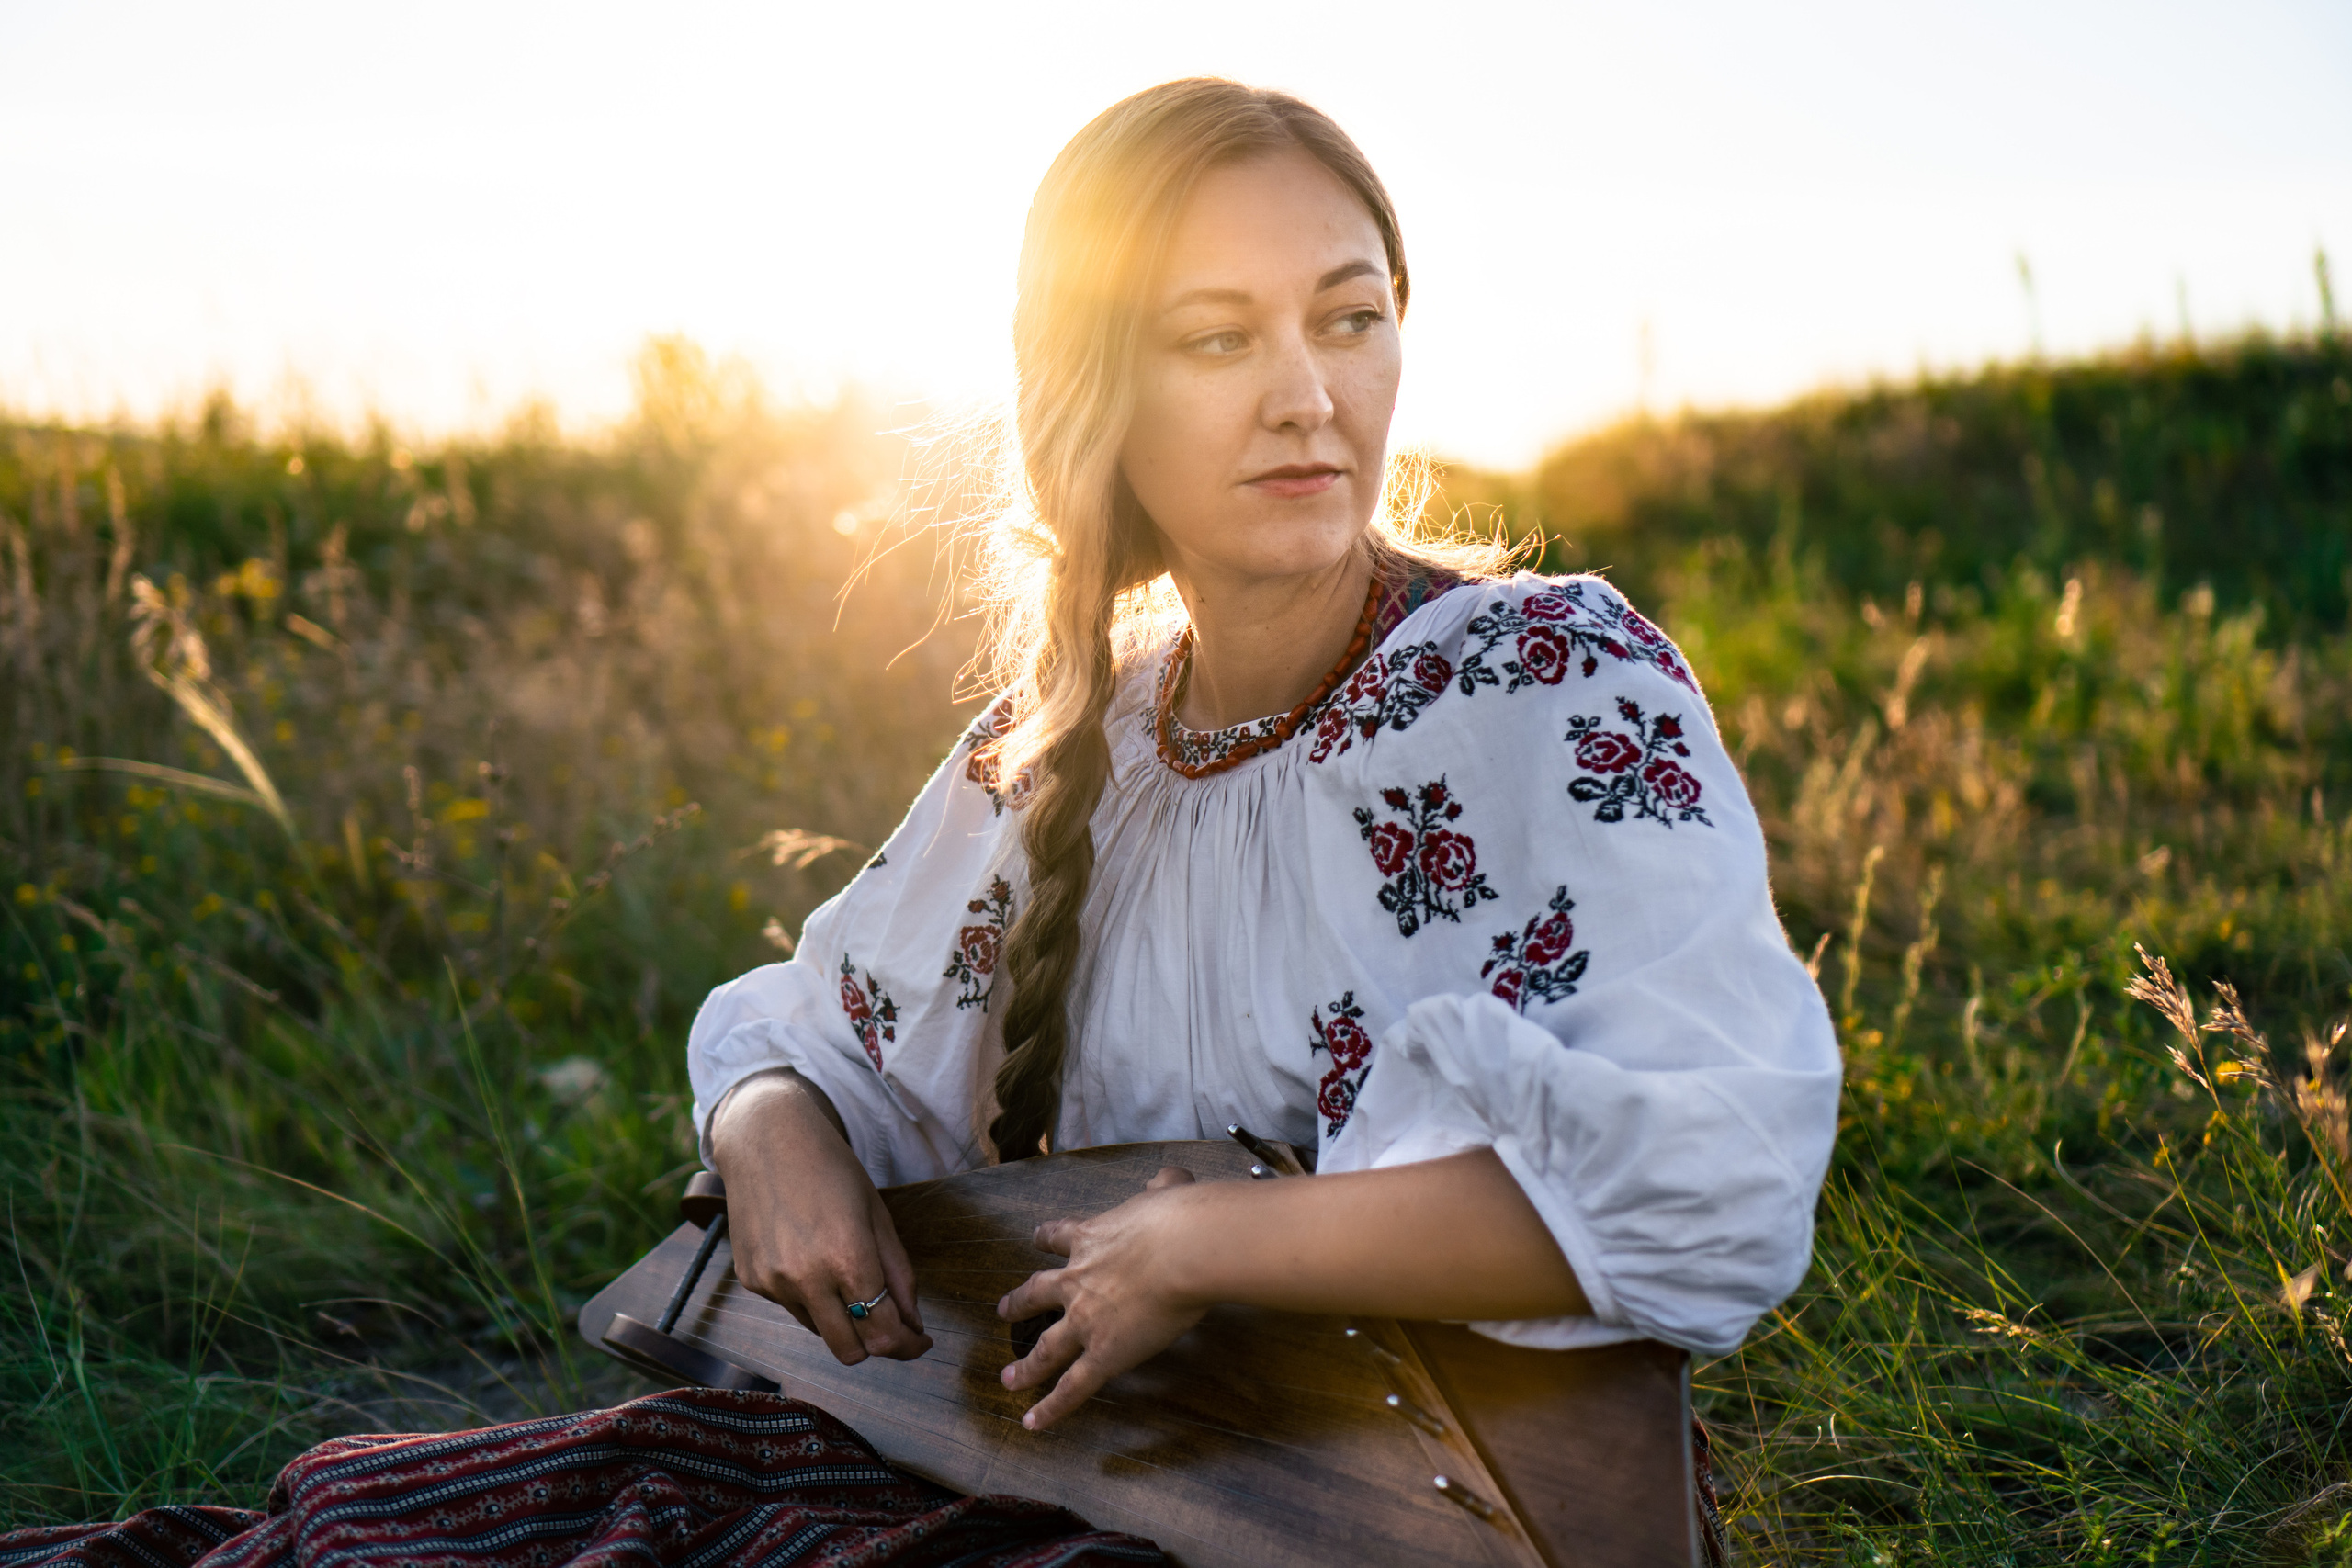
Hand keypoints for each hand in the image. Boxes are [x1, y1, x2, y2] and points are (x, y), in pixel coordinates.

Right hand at [709, 1070, 931, 1365]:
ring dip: (842, 1319)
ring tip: (843, 1270)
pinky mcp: (751, 1281)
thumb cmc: (830, 1168)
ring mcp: (773, 1283)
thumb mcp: (877, 1214)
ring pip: (821, 1333)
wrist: (764, 1138)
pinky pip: (792, 1308)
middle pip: (851, 1352)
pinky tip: (808, 1255)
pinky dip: (810, 1297)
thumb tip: (913, 1324)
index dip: (909, 1347)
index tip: (920, 1343)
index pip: (884, 1334)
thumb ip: (899, 1274)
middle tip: (893, 1323)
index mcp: (847, 1258)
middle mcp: (806, 1279)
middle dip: (878, 1344)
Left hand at [996, 1165, 1207, 1429]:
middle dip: (1018, 1304)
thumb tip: (1169, 1180)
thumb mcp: (1168, 1189)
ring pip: (1045, 1348)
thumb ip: (1163, 1186)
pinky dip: (1051, 1407)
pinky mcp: (1104, 1354)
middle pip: (1036, 1293)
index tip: (1037, 1239)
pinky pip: (1072, 1387)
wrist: (1185, 1248)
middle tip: (1002, 1311)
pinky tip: (1033, 1421)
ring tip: (1008, 1379)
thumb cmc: (1181, 1217)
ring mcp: (1085, 1320)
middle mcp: (1077, 1280)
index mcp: (1091, 1237)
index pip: (1058, 1236)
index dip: (1046, 1238)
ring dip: (1025, 1366)